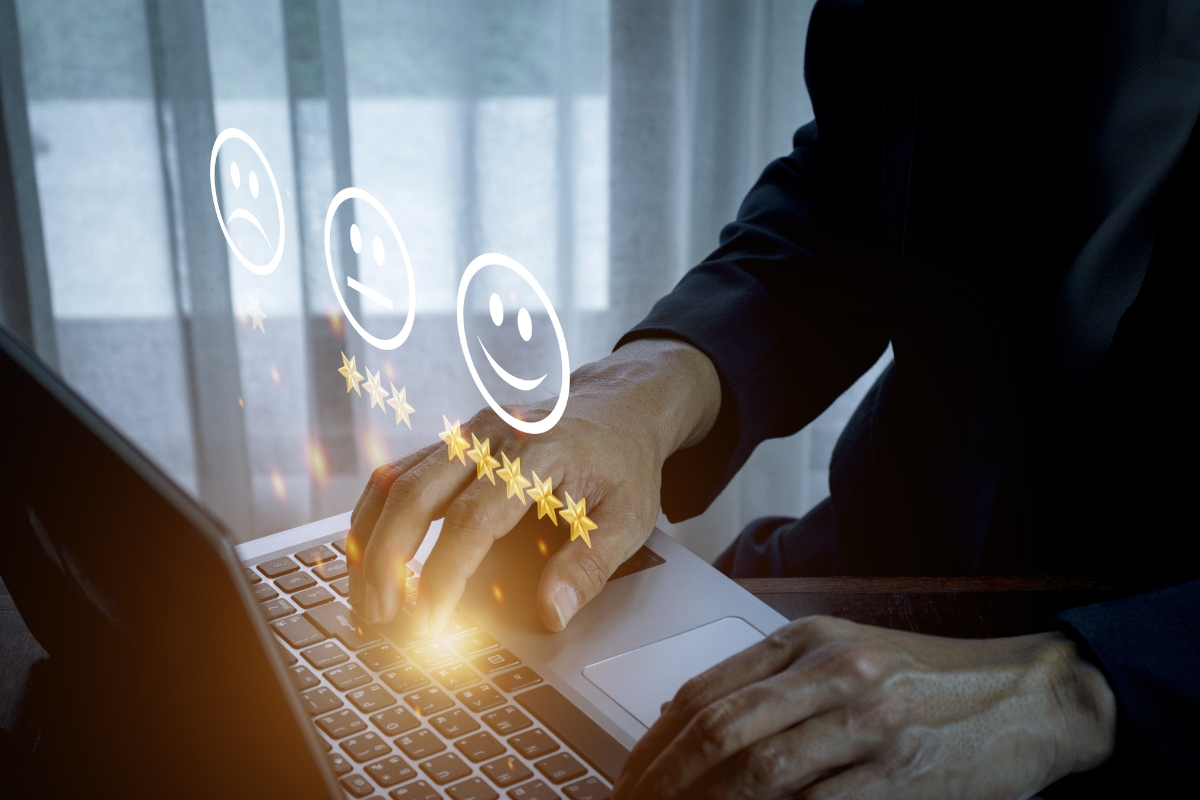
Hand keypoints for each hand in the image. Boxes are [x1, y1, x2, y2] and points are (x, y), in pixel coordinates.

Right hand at [348, 338, 720, 634]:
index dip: (443, 576)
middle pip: (414, 495)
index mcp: (536, 453)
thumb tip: (552, 614)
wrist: (620, 404)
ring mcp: (466, 433)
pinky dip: (374, 516)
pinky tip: (366, 556)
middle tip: (380, 620)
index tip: (428, 623)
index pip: (472, 521)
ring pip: (394, 481)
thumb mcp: (627, 518)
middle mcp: (491, 436)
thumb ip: (588, 567)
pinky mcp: (453, 440)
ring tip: (365, 599)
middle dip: (387, 563)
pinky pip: (397, 473)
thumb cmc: (622, 461)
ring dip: (369, 541)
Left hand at [615, 616, 1115, 799]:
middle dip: (666, 778)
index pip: (706, 690)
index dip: (656, 742)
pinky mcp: (902, 771)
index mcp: (811, 638)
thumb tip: (688, 718)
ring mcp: (870, 718)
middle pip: (721, 729)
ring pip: (759, 769)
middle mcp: (834, 669)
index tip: (631, 776)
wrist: (1031, 696)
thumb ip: (773, 680)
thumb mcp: (846, 655)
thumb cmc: (932, 681)